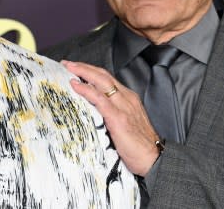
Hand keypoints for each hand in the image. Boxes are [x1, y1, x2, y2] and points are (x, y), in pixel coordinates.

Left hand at [63, 60, 160, 175]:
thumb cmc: (139, 146)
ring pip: (101, 82)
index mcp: (129, 98)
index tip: (77, 68)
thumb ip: (112, 113)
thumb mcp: (126, 123)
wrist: (154, 159)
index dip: (92, 71)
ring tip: (68, 69)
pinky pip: (100, 99)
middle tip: (68, 63)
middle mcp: (127, 98)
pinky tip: (76, 86)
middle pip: (103, 75)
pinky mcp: (118, 118)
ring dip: (83, 72)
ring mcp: (123, 107)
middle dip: (84, 67)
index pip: (108, 78)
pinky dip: (86, 90)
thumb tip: (93, 110)